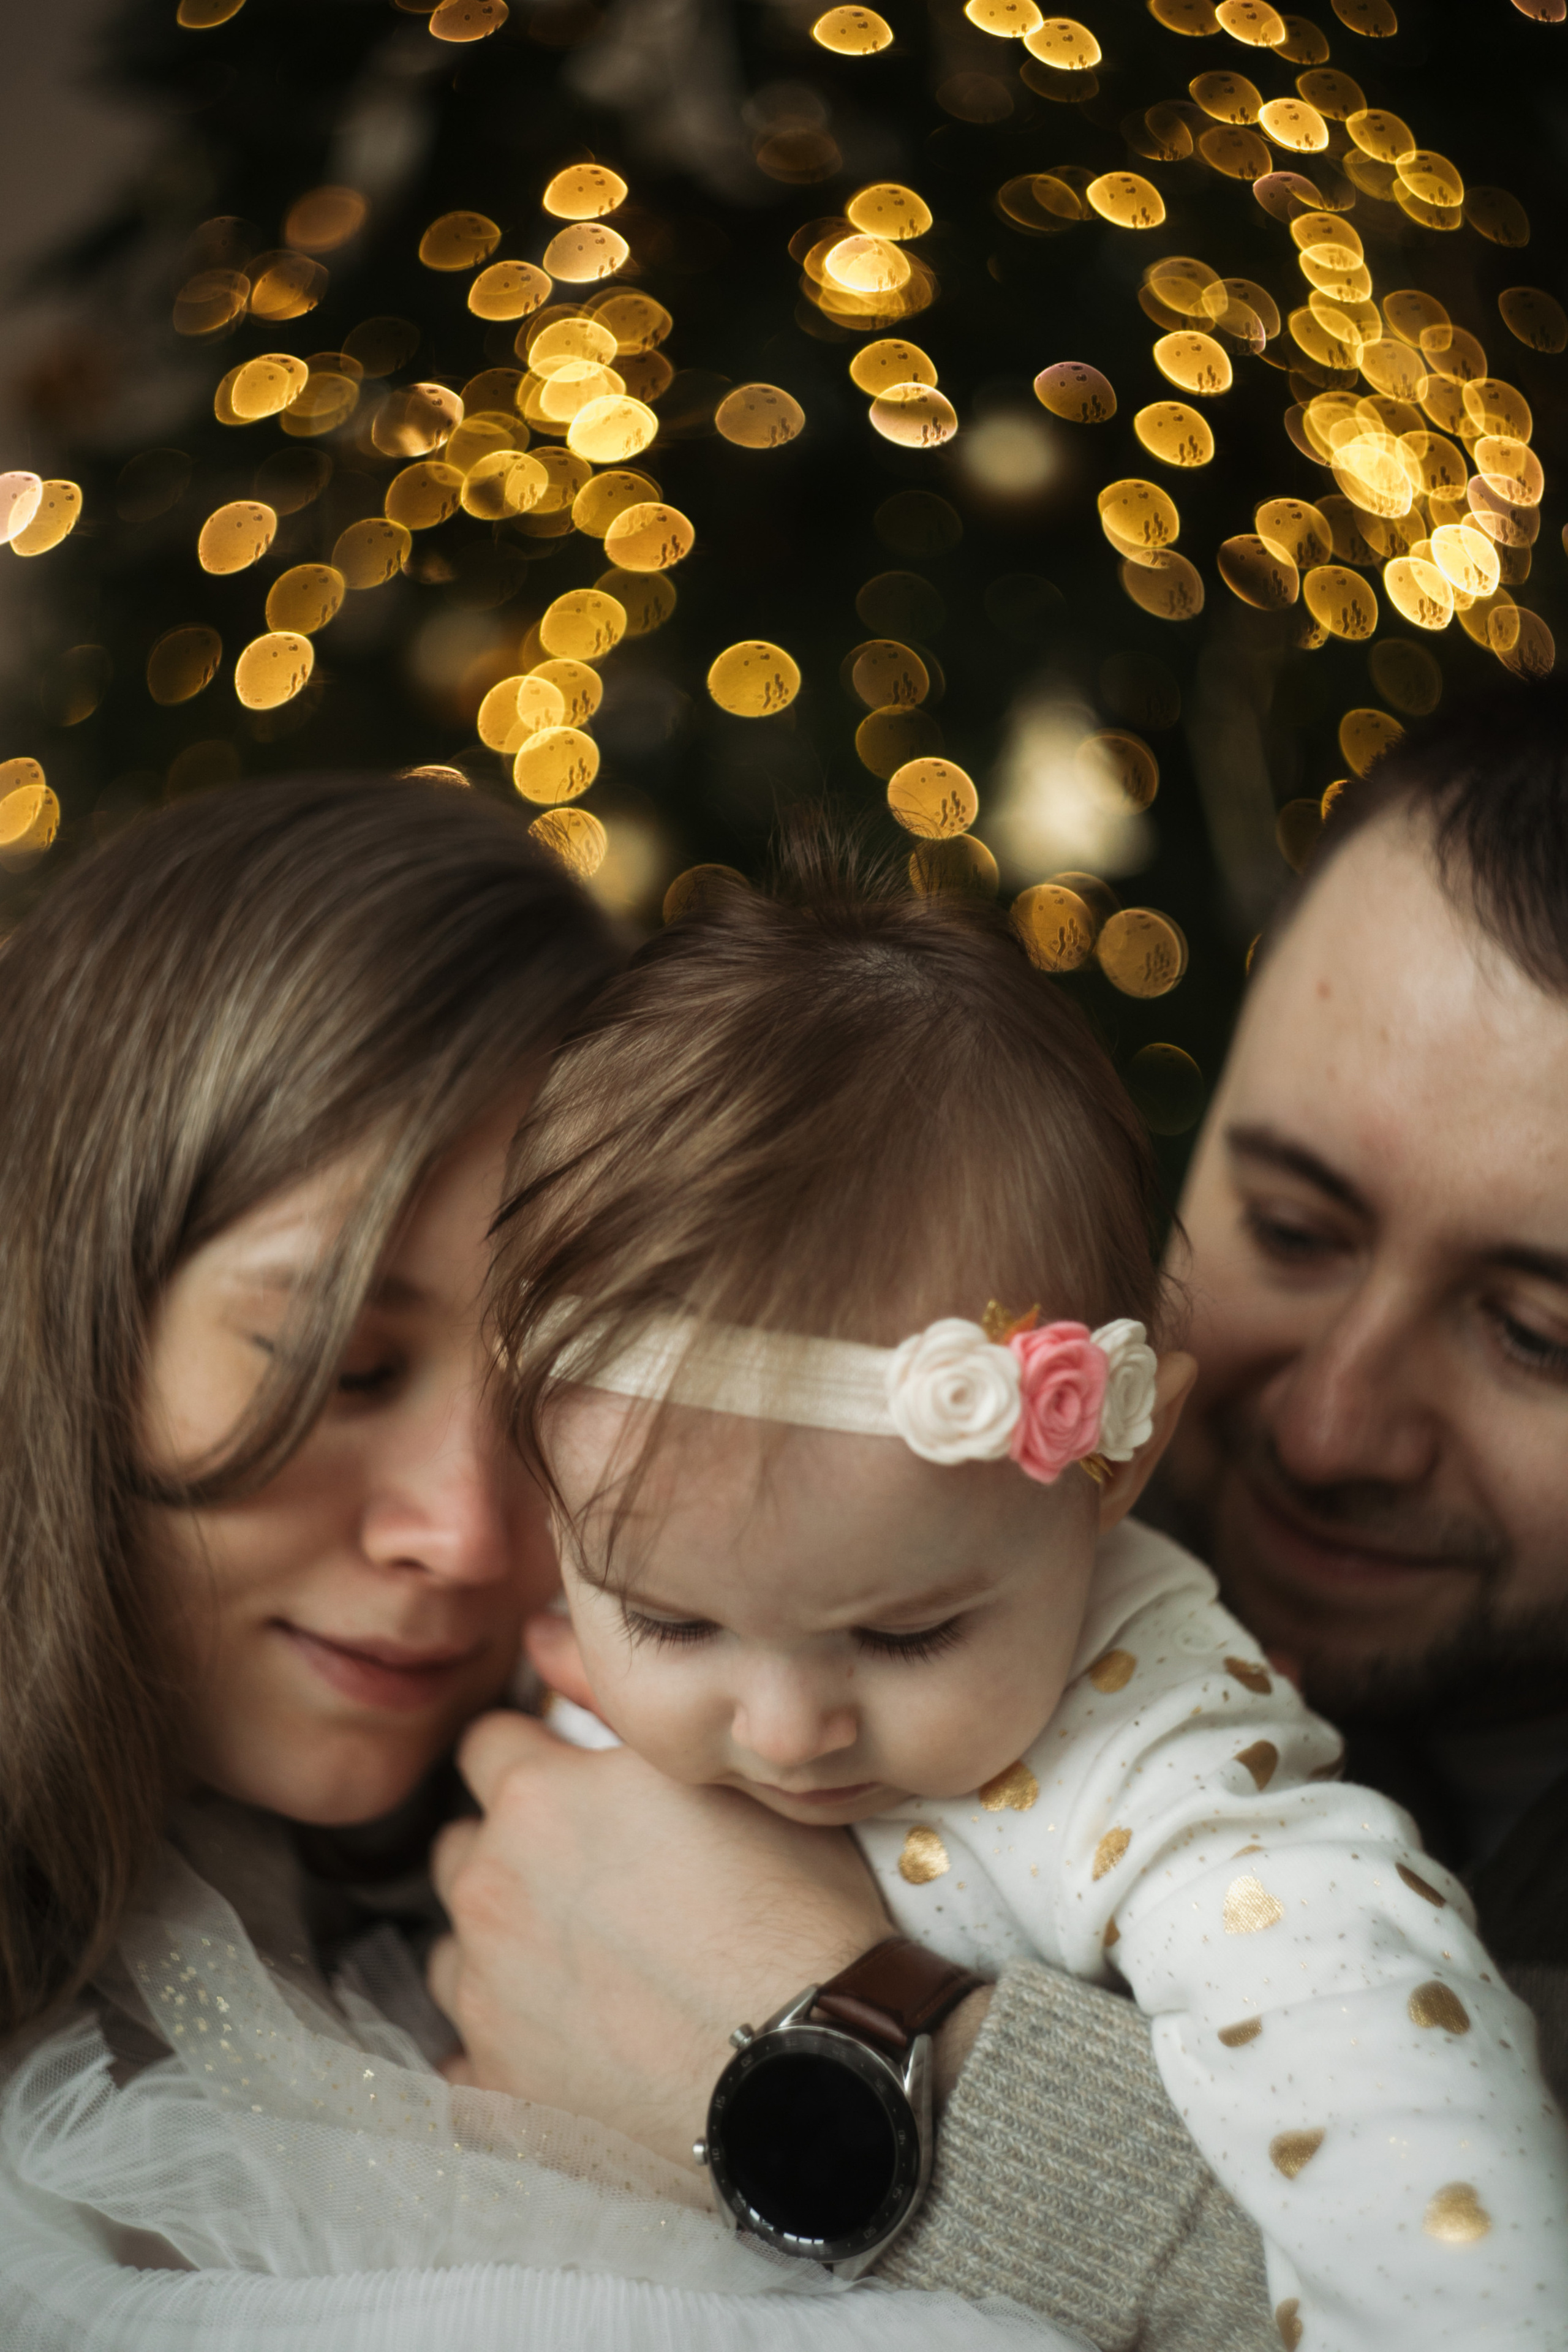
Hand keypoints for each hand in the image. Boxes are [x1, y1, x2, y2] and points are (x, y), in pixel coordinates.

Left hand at [427, 1709, 894, 2166]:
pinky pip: (466, 2050)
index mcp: (537, 1799)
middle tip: (592, 1880)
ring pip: (456, 1947)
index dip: (531, 1758)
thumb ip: (612, 1697)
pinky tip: (567, 2045)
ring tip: (584, 1967)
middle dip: (510, 1852)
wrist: (807, 2066)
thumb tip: (537, 1635)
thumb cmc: (790, 1907)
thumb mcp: (719, 1773)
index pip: (485, 1746)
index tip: (573, 1786)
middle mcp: (491, 1888)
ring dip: (500, 1945)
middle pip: (464, 1846)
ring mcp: (484, 1992)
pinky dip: (504, 2041)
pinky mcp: (495, 2084)